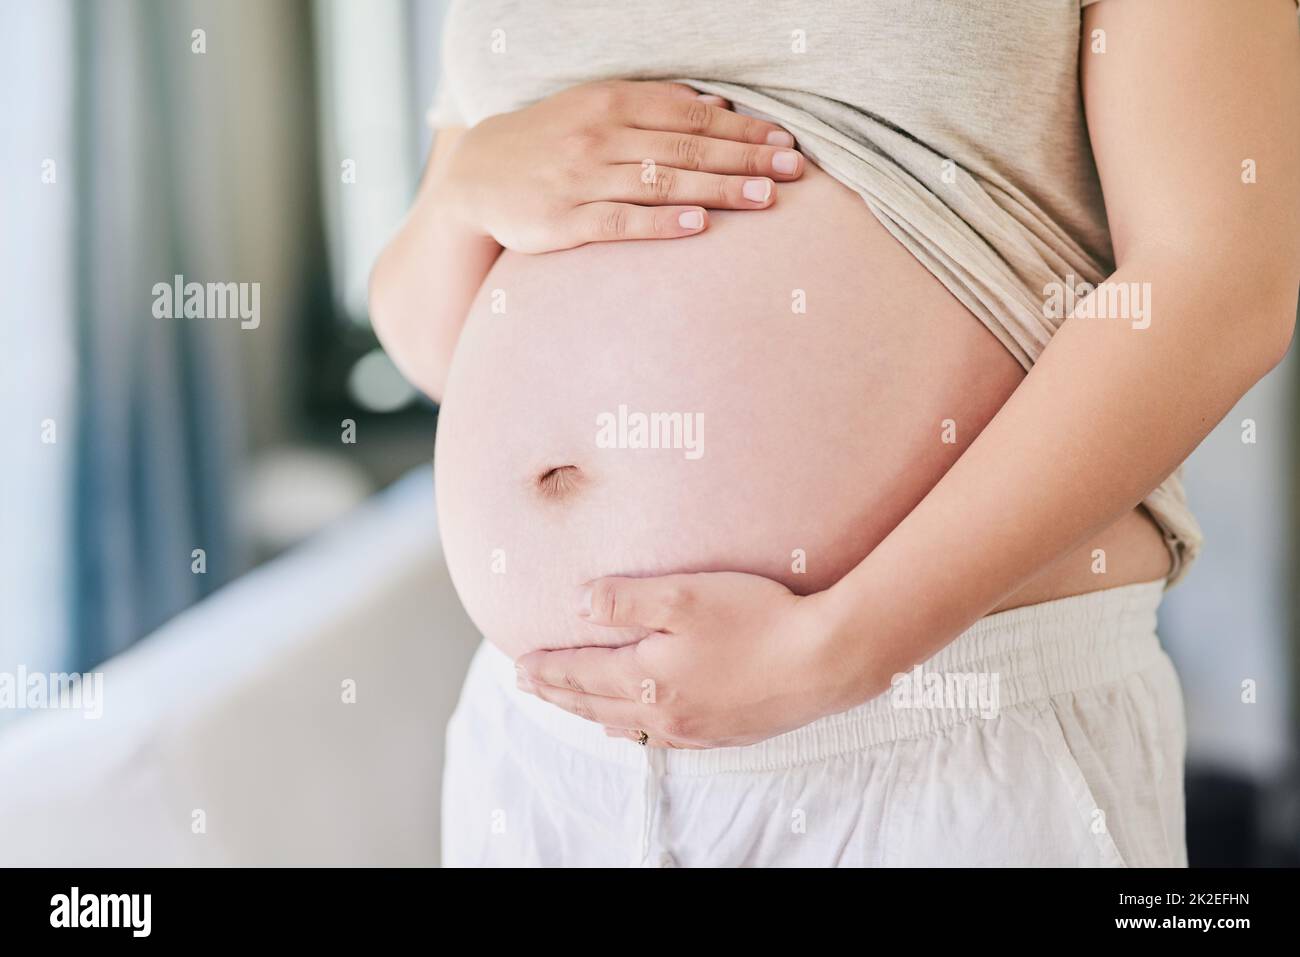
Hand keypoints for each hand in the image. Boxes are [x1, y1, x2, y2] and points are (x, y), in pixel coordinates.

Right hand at [436, 80, 804, 252]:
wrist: (476, 176)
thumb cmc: (551, 142)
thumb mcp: (597, 109)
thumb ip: (655, 107)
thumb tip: (718, 104)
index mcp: (612, 102)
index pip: (690, 114)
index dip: (741, 128)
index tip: (785, 143)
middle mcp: (599, 135)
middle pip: (685, 147)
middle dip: (744, 158)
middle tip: (792, 172)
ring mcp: (581, 179)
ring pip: (661, 182)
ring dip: (717, 189)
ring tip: (765, 198)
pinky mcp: (563, 222)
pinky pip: (620, 221)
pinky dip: (661, 222)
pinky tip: (699, 224)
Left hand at [514, 572, 851, 748]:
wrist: (824, 661)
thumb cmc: (757, 619)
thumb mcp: (684, 594)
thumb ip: (625, 598)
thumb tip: (577, 604)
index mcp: (647, 677)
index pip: (582, 673)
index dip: (548, 668)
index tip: (519, 664)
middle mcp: (663, 712)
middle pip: (595, 704)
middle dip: (557, 693)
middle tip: (527, 685)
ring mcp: (694, 728)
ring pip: (622, 723)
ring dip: (587, 712)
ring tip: (567, 704)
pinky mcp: (723, 733)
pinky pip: (658, 738)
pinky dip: (629, 730)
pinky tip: (628, 728)